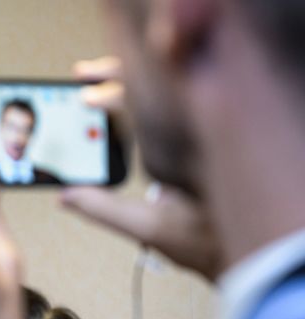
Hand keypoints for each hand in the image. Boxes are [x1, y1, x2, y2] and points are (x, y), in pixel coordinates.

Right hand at [63, 57, 222, 280]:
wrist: (251, 245)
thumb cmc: (211, 239)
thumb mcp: (150, 228)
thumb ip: (103, 209)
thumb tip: (66, 195)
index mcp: (188, 148)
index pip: (146, 103)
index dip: (112, 94)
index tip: (87, 99)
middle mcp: (199, 130)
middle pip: (156, 80)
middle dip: (115, 73)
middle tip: (84, 75)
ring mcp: (202, 129)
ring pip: (165, 85)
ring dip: (130, 80)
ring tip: (98, 81)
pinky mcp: (202, 134)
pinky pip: (171, 100)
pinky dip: (144, 95)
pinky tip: (124, 103)